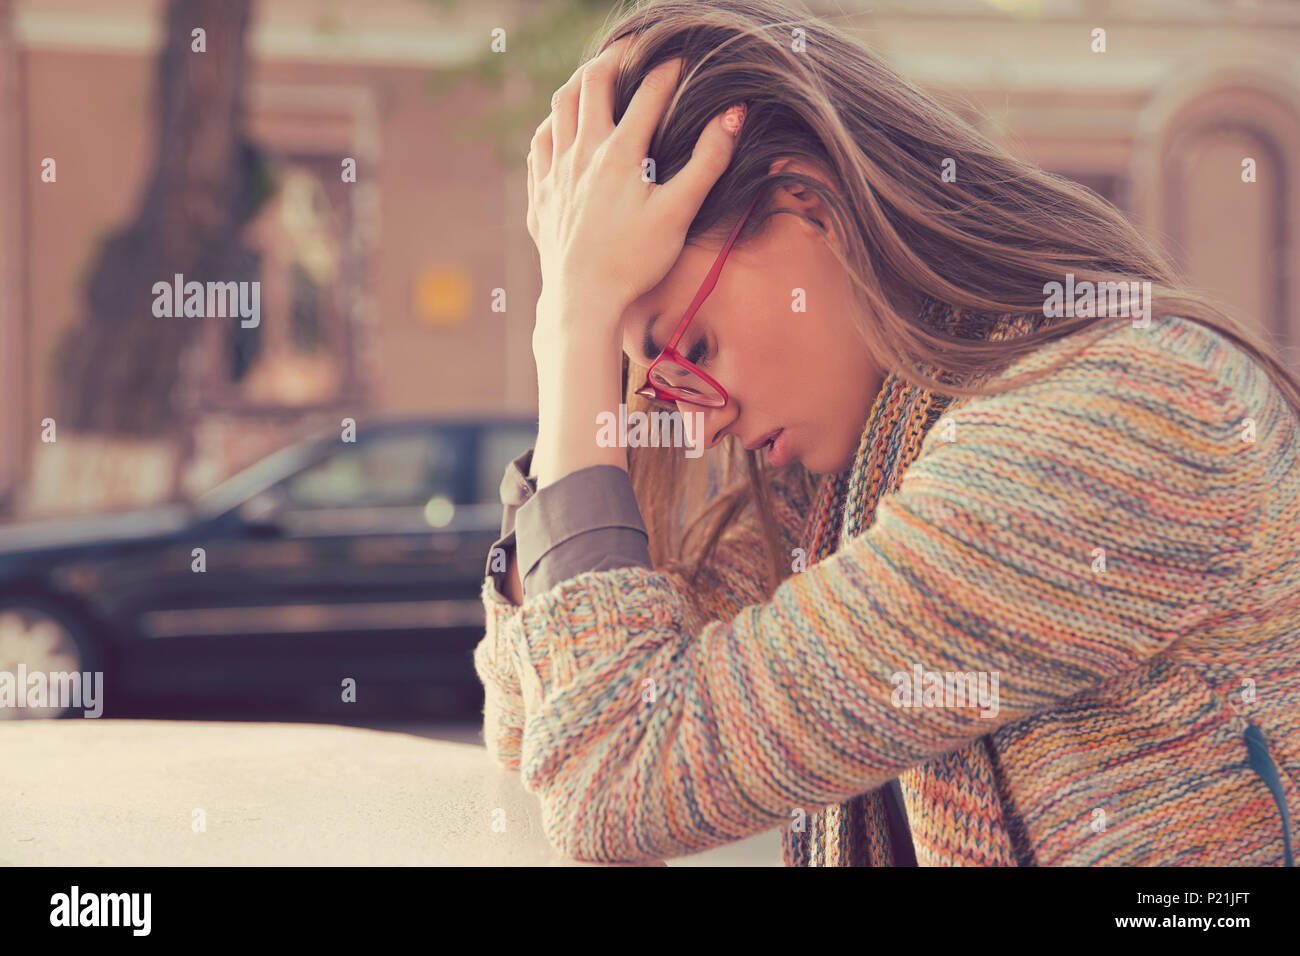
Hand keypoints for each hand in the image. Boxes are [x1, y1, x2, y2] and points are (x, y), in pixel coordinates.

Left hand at [526, 37, 744, 340]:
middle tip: (632, 49)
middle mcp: (581, 153)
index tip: (684, 59)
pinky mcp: (541, 194)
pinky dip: (553, 124)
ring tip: (595, 75)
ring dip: (578, 83)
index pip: (648, 93)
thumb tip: (734, 114)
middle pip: (591, 82)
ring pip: (559, 107)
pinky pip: (539, 144)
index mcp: (619, 153)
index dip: (669, 70)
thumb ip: (708, 160)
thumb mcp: (679, 211)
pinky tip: (561, 128)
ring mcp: (555, 172)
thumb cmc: (634, 261)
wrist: (581, 301)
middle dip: (614, 58)